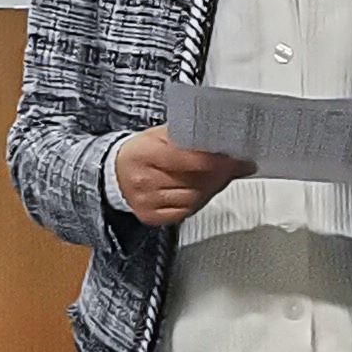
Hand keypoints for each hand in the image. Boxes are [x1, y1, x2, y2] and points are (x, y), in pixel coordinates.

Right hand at [112, 127, 249, 227]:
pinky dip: (200, 200)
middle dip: (220, 173)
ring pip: (193, 197)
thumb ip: (188, 135)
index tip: (235, 158)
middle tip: (236, 165)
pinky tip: (204, 189)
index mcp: (145, 152)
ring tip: (220, 175)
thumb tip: (222, 139)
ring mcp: (147, 201)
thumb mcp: (160, 134)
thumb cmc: (141, 151)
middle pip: (193, 180)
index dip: (215, 160)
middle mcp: (144, 179)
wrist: (115, 174)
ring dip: (212, 186)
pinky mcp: (151, 217)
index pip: (186, 159)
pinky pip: (186, 211)